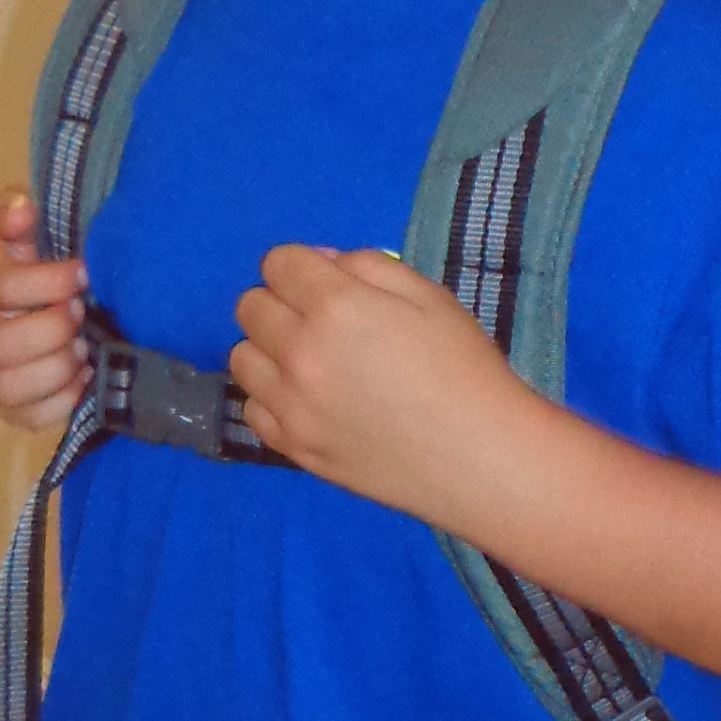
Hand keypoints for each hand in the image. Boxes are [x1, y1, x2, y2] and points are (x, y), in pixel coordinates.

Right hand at [0, 188, 89, 434]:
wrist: (41, 319)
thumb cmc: (38, 275)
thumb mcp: (27, 241)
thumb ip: (17, 219)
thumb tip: (20, 208)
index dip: (45, 281)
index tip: (82, 274)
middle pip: (2, 344)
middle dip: (51, 330)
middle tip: (82, 315)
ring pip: (12, 385)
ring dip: (57, 367)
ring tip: (83, 348)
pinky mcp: (10, 410)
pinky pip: (30, 418)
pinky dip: (64, 399)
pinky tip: (83, 378)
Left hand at [229, 244, 532, 514]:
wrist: (479, 458)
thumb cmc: (464, 369)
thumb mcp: (428, 296)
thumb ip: (367, 266)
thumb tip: (322, 263)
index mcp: (335, 305)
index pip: (277, 262)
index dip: (300, 265)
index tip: (323, 280)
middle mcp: (300, 353)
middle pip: (249, 306)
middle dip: (280, 300)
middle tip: (320, 318)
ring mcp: (291, 406)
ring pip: (241, 356)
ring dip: (267, 348)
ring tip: (310, 360)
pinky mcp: (293, 448)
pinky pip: (252, 409)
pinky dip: (271, 396)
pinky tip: (307, 399)